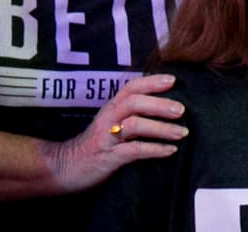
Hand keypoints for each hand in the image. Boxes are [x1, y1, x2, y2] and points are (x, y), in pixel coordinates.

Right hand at [44, 73, 187, 191]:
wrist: (66, 167)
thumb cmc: (98, 144)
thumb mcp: (112, 123)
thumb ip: (132, 114)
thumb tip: (167, 107)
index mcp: (111, 108)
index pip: (131, 87)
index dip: (151, 81)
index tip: (173, 80)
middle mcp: (108, 118)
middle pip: (134, 102)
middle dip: (160, 104)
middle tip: (181, 110)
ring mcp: (107, 137)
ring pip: (135, 125)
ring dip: (161, 128)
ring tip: (181, 133)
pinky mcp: (108, 157)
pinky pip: (133, 150)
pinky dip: (154, 149)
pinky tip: (170, 150)